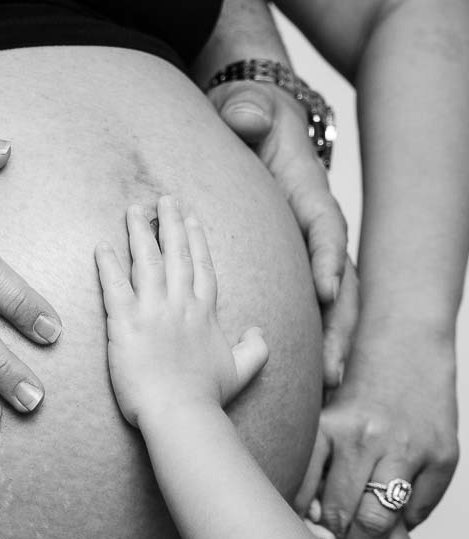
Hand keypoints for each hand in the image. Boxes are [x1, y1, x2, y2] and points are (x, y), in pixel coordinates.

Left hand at [94, 196, 268, 424]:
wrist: (181, 413)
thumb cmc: (207, 397)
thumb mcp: (241, 371)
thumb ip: (254, 349)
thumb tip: (259, 332)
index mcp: (204, 313)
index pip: (202, 267)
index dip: (197, 241)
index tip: (193, 218)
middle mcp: (180, 304)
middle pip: (175, 253)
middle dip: (170, 223)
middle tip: (165, 199)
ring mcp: (153, 310)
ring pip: (146, 260)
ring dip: (139, 232)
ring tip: (134, 209)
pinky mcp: (125, 322)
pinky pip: (114, 285)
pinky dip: (108, 263)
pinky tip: (101, 245)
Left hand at [210, 82, 354, 386]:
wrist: (254, 125)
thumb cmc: (252, 121)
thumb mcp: (250, 108)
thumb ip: (249, 112)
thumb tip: (249, 118)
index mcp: (307, 196)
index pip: (325, 230)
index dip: (327, 260)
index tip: (326, 290)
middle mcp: (315, 228)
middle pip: (338, 280)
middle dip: (338, 324)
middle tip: (332, 366)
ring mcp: (306, 250)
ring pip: (330, 301)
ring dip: (330, 341)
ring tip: (327, 382)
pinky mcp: (293, 265)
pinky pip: (307, 304)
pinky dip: (311, 336)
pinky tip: (310, 372)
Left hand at [293, 324, 458, 538]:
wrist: (406, 337)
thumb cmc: (355, 377)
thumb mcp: (323, 410)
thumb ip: (313, 457)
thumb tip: (302, 512)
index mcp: (329, 428)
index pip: (304, 494)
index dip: (297, 530)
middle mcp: (366, 439)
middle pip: (342, 516)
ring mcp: (407, 448)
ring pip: (381, 521)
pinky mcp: (442, 454)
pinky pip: (420, 508)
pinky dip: (405, 523)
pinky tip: (393, 528)